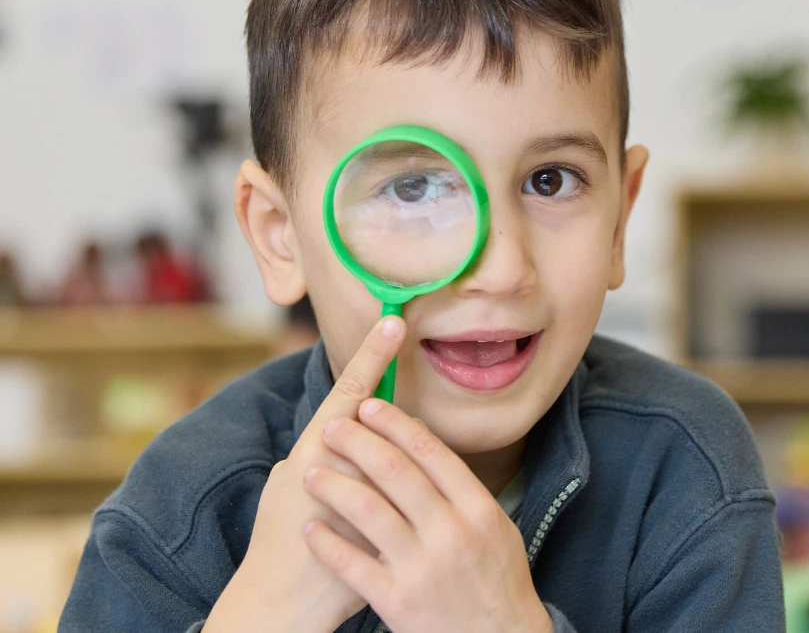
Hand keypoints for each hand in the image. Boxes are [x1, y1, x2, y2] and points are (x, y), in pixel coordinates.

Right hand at [204, 316, 406, 632]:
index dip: (372, 354)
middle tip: (392, 391)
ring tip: (392, 459)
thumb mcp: (287, 482)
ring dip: (405, 450)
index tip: (393, 322)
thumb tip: (342, 424)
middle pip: (390, 419)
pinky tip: (411, 495)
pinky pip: (414, 496)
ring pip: (407, 455)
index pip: (351, 392)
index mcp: (315, 450)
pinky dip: (413, 490)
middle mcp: (344, 467)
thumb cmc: (278, 537)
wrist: (281, 602)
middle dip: (395, 410)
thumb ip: (317, 451)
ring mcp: (368, 498)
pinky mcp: (388, 527)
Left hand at [302, 399, 553, 632]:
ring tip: (311, 473)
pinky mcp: (398, 602)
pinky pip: (352, 564)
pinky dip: (327, 543)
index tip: (369, 405)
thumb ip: (462, 489)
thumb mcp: (496, 528)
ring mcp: (423, 567)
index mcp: (478, 508)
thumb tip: (423, 442)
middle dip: (358, 442)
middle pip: (395, 471)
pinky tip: (311, 529)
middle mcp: (451, 532)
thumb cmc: (496, 581)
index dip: (394, 423)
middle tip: (333, 427)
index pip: (430, 451)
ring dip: (334, 485)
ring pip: (369, 511)